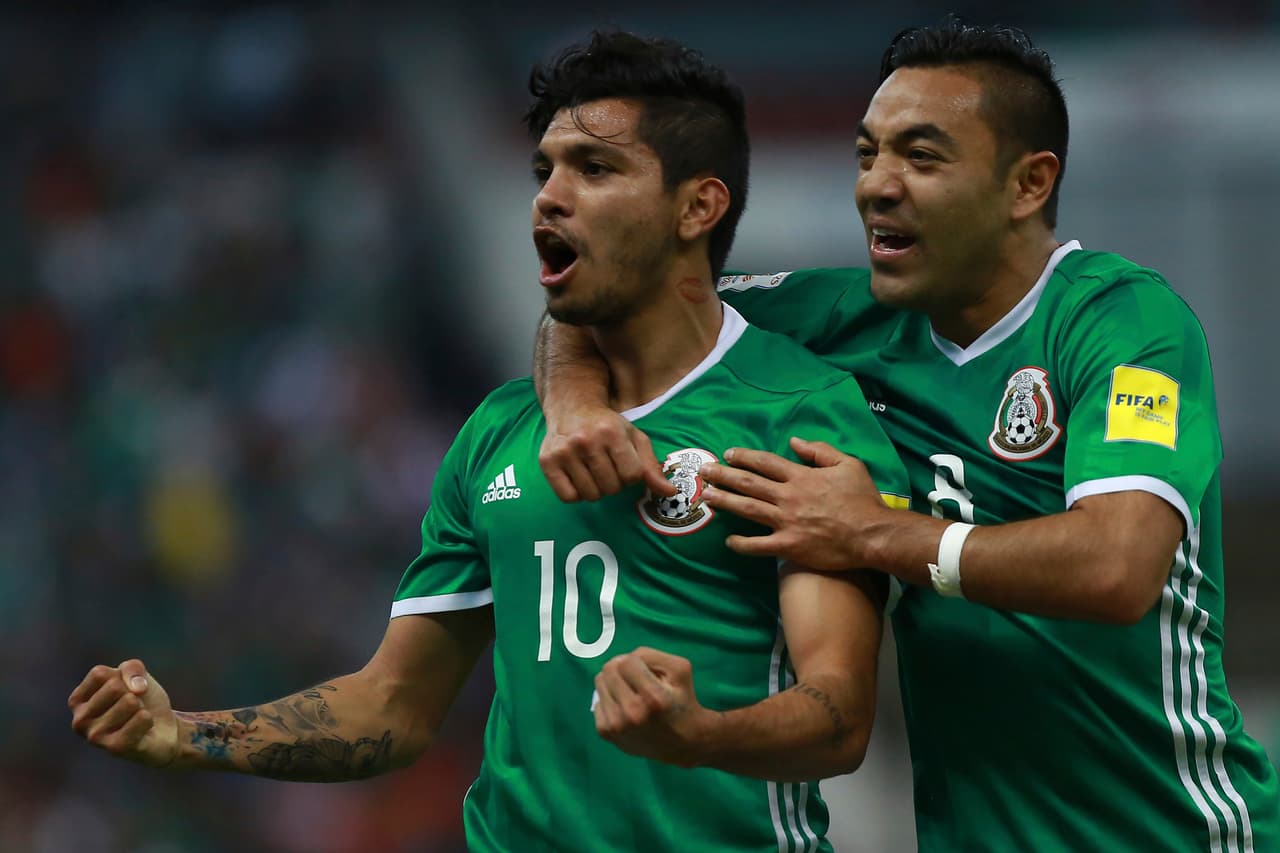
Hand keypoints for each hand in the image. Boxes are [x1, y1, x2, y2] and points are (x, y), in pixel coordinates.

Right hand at [68, 659, 179, 766]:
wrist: (162, 729)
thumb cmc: (142, 699)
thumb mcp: (135, 674)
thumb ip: (132, 667)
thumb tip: (135, 690)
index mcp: (77, 701)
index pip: (98, 674)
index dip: (120, 676)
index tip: (124, 689)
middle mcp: (80, 720)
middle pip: (114, 687)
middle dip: (132, 692)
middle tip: (133, 707)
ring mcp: (94, 737)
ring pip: (130, 702)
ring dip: (141, 707)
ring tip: (136, 719)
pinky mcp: (114, 748)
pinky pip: (142, 718)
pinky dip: (149, 719)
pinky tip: (143, 730)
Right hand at [539, 407, 673, 501]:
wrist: (571, 407)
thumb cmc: (606, 426)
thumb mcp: (633, 438)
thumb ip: (652, 466)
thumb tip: (670, 493)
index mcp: (612, 433)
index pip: (632, 476)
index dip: (631, 475)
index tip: (624, 464)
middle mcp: (586, 441)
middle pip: (612, 488)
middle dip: (614, 482)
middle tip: (606, 466)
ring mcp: (565, 451)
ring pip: (591, 495)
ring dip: (595, 489)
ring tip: (592, 470)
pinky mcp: (547, 462)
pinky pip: (568, 497)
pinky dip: (576, 493)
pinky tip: (578, 477)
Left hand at [593, 647, 714, 767]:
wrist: (682, 742)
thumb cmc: (682, 699)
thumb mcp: (679, 669)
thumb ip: (651, 655)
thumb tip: (623, 659)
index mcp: (654, 698)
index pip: (627, 662)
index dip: (637, 662)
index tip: (648, 672)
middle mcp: (632, 714)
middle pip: (609, 669)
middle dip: (622, 668)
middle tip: (636, 678)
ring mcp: (616, 725)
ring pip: (600, 681)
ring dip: (614, 682)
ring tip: (631, 692)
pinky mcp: (606, 732)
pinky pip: (597, 700)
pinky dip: (609, 699)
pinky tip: (624, 708)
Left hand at [699, 436, 891, 570]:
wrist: (872, 535)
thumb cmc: (863, 500)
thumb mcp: (848, 464)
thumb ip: (820, 451)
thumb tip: (794, 441)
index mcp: (801, 476)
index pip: (765, 462)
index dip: (744, 456)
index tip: (728, 454)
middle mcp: (788, 497)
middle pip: (749, 483)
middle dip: (723, 475)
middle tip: (704, 472)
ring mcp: (786, 522)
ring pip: (748, 509)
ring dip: (725, 502)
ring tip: (707, 498)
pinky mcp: (789, 546)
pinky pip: (759, 545)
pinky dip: (742, 543)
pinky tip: (728, 540)